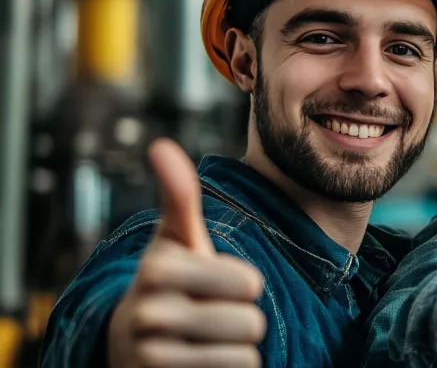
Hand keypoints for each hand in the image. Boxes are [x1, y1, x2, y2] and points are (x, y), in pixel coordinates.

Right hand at [107, 138, 266, 367]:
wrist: (129, 343)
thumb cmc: (170, 283)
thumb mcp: (175, 241)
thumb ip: (179, 197)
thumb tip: (161, 146)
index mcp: (158, 269)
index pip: (249, 283)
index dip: (243, 284)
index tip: (215, 283)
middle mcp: (149, 313)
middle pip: (251, 322)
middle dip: (241, 318)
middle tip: (212, 313)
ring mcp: (153, 354)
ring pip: (245, 353)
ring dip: (236, 347)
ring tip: (205, 337)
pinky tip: (201, 359)